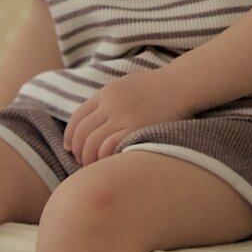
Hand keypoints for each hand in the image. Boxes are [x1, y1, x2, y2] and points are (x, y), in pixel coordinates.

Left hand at [62, 69, 193, 165]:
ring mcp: (123, 116)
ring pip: (92, 142)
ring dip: (88, 158)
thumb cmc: (157, 86)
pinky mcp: (136, 128)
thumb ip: (108, 100)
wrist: (181, 84)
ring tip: (94, 167)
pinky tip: (108, 163)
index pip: (77, 118)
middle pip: (82, 132)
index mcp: (106, 93)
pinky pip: (109, 146)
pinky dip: (103, 157)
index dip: (70, 136)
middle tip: (82, 162)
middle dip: (78, 151)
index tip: (70, 148)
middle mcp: (110, 105)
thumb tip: (94, 119)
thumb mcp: (126, 85)